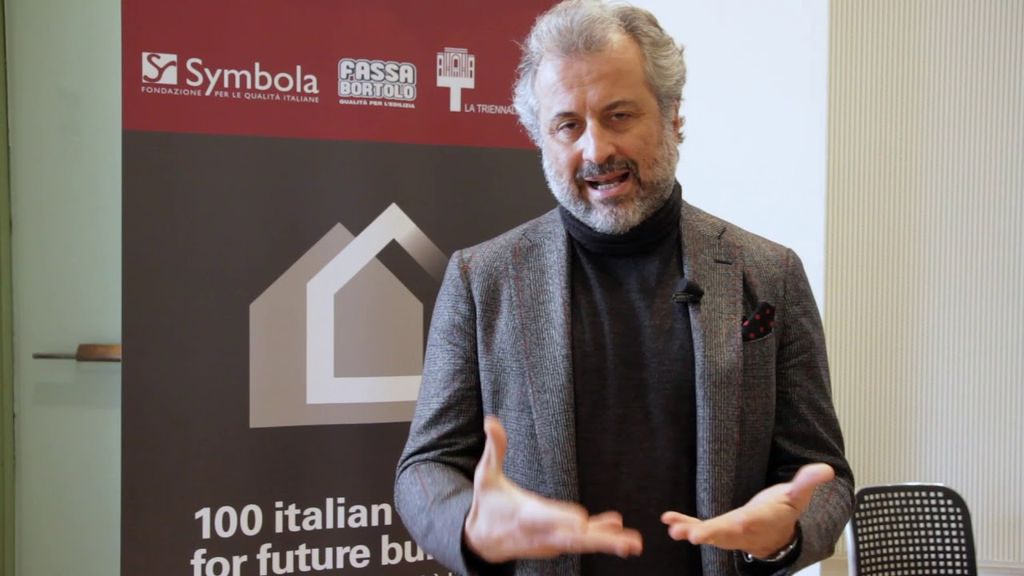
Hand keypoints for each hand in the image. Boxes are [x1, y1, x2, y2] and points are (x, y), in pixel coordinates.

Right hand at [464, 416, 642, 562]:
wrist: (482, 541)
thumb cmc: (487, 504)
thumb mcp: (486, 476)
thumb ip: (494, 449)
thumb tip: (490, 420)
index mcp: (524, 515)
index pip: (544, 518)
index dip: (561, 518)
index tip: (581, 522)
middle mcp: (541, 533)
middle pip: (572, 539)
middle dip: (599, 540)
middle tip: (625, 544)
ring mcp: (550, 541)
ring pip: (581, 543)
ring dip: (608, 542)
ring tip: (633, 544)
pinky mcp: (557, 543)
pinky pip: (581, 541)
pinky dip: (600, 535)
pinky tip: (619, 530)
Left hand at [661, 463, 833, 558]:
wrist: (777, 534)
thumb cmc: (783, 511)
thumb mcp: (797, 496)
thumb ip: (808, 482)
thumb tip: (825, 469)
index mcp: (759, 520)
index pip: (745, 525)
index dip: (731, 527)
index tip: (715, 529)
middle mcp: (741, 530)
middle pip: (723, 534)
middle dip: (707, 535)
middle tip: (689, 536)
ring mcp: (727, 532)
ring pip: (709, 534)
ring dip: (690, 531)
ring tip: (673, 530)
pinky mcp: (717, 529)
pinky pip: (699, 528)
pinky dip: (684, 524)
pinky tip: (668, 520)